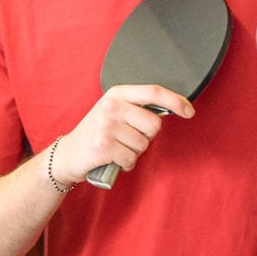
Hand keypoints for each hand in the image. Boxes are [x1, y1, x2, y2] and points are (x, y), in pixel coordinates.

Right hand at [54, 85, 194, 184]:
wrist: (67, 155)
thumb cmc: (95, 134)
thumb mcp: (113, 112)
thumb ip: (137, 108)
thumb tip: (172, 108)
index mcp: (117, 94)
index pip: (153, 92)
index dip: (175, 101)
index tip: (189, 111)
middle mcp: (111, 107)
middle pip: (154, 124)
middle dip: (147, 136)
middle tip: (128, 138)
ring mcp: (106, 127)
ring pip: (143, 144)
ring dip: (134, 152)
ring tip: (117, 148)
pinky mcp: (103, 147)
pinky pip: (131, 159)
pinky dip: (126, 164)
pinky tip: (113, 159)